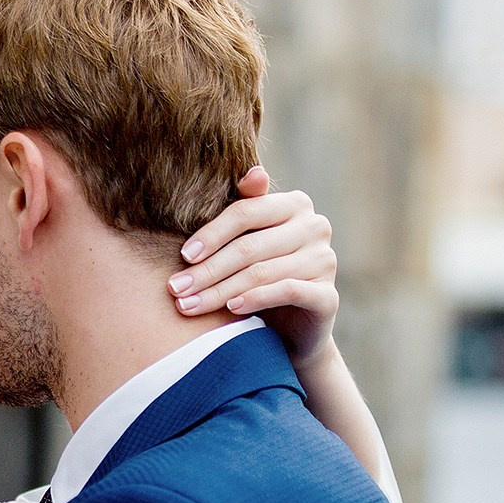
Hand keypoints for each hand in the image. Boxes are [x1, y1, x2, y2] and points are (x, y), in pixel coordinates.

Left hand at [169, 167, 338, 367]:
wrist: (292, 330)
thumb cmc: (261, 276)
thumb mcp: (248, 240)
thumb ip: (244, 209)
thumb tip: (253, 172)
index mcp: (295, 204)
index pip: (245, 212)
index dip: (211, 234)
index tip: (183, 256)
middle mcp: (316, 226)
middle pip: (249, 246)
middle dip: (207, 270)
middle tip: (175, 289)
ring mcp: (325, 261)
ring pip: (261, 272)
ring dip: (219, 291)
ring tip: (188, 305)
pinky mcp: (328, 296)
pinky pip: (287, 291)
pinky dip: (256, 299)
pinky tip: (231, 309)